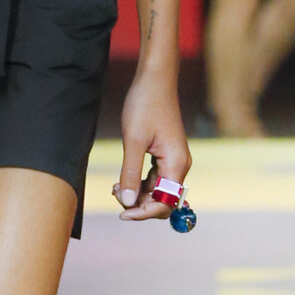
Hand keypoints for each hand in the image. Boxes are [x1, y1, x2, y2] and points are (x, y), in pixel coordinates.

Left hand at [115, 72, 190, 220]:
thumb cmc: (145, 105)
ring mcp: (174, 161)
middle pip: (162, 200)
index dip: (143, 213)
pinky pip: (154, 179)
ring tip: (115, 186)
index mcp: (176, 164)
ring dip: (136, 194)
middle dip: (138, 203)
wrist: (155, 80)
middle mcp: (180, 166)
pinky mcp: (166, 156)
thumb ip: (130, 174)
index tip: (122, 213)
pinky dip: (139, 183)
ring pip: (157, 191)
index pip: (165, 203)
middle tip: (115, 192)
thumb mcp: (133, 142)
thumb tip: (127, 202)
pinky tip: (122, 180)